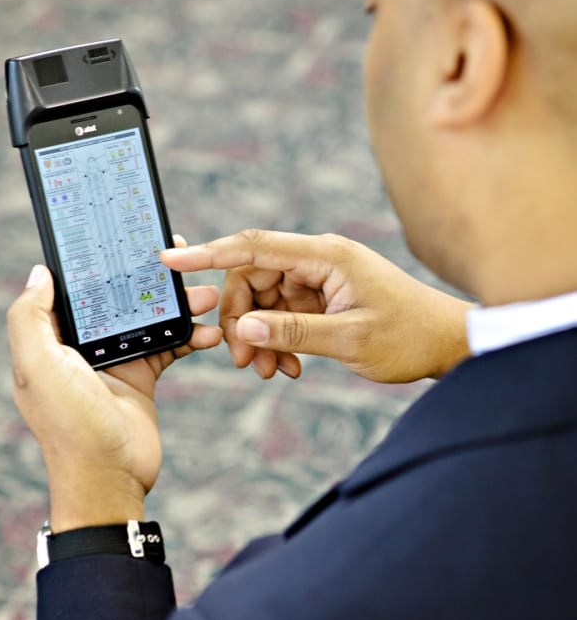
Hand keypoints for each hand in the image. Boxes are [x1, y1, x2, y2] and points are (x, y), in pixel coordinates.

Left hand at [7, 263, 221, 530]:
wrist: (108, 478)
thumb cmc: (69, 425)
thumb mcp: (38, 366)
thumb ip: (30, 317)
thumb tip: (40, 273)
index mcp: (52, 339)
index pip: (73, 288)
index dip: (96, 262)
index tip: (123, 237)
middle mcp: (82, 346)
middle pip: (118, 296)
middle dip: (148, 277)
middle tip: (178, 258)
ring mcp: (114, 360)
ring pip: (149, 317)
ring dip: (179, 304)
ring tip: (207, 295)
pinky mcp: (142, 377)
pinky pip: (170, 346)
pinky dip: (191, 336)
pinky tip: (211, 331)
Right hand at [162, 229, 471, 382]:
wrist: (449, 345)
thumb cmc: (410, 337)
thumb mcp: (350, 341)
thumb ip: (293, 332)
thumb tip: (242, 326)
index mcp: (326, 256)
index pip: (253, 246)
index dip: (208, 252)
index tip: (170, 258)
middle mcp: (320, 260)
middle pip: (253, 278)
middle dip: (240, 319)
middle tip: (244, 362)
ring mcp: (321, 279)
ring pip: (265, 300)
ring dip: (260, 336)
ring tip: (271, 373)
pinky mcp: (325, 298)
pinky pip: (284, 315)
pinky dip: (279, 341)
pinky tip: (290, 368)